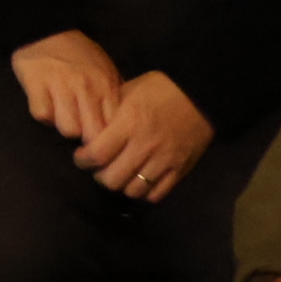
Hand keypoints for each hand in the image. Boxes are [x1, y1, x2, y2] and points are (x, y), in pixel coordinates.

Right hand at [11, 30, 121, 142]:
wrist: (47, 29)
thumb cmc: (81, 55)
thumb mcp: (106, 71)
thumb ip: (113, 96)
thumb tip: (122, 126)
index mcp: (106, 86)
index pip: (112, 128)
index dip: (106, 138)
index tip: (100, 138)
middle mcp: (86, 87)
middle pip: (90, 133)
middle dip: (85, 137)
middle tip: (80, 130)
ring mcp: (60, 85)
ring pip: (67, 128)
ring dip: (63, 125)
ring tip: (62, 115)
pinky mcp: (36, 83)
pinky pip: (42, 114)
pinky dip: (44, 114)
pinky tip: (47, 104)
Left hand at [76, 69, 214, 199]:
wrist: (200, 93)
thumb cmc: (158, 88)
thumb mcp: (127, 91)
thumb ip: (109, 112)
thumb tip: (90, 131)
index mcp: (129, 124)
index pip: (98, 155)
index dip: (83, 161)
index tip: (80, 158)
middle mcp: (145, 146)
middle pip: (113, 178)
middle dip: (99, 176)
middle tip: (98, 169)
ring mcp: (165, 160)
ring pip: (134, 190)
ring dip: (121, 185)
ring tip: (118, 175)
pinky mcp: (181, 169)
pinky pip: (158, 193)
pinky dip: (144, 192)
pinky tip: (138, 181)